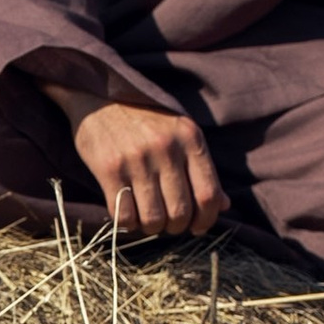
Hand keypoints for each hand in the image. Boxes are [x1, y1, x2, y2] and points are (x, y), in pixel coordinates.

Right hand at [58, 98, 224, 239]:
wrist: (99, 95)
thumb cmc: (145, 118)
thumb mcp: (180, 132)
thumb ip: (201, 168)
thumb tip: (224, 205)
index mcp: (190, 138)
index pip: (208, 194)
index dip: (206, 219)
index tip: (197, 226)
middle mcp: (166, 148)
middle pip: (181, 211)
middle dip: (177, 227)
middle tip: (169, 223)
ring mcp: (136, 159)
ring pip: (153, 218)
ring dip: (152, 228)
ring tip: (148, 219)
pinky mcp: (109, 169)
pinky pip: (124, 215)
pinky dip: (128, 223)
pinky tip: (128, 213)